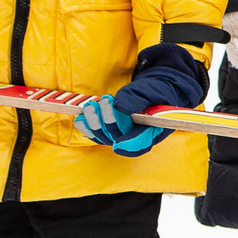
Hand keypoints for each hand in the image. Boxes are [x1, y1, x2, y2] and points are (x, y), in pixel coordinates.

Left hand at [76, 46, 206, 155]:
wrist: (152, 93)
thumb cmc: (156, 92)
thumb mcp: (153, 91)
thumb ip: (139, 98)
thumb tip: (119, 106)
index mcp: (154, 131)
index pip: (142, 143)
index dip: (130, 146)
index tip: (118, 144)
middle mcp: (136, 138)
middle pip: (119, 137)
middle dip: (108, 121)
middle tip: (104, 100)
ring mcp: (122, 137)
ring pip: (105, 137)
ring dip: (95, 123)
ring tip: (90, 105)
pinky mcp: (110, 133)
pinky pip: (96, 135)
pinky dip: (87, 128)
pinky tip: (81, 118)